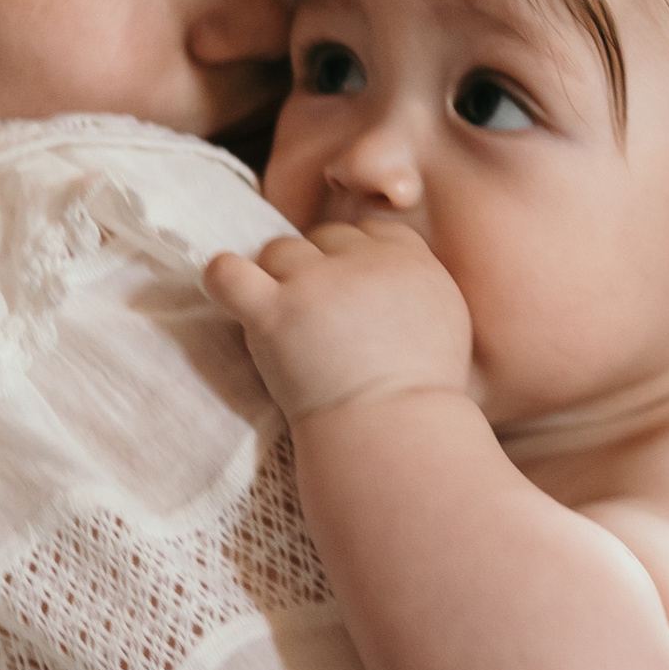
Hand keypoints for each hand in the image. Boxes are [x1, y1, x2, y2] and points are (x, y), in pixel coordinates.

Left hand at [205, 221, 475, 423]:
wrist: (396, 439)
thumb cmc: (420, 400)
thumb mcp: (446, 328)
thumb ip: (417, 288)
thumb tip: (391, 276)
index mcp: (414, 263)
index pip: (372, 230)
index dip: (356, 258)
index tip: (353, 296)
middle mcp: (368, 262)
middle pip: (326, 237)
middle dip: (319, 271)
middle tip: (318, 322)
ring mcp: (319, 283)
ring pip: (280, 250)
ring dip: (277, 281)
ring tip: (284, 328)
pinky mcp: (276, 312)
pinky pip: (229, 272)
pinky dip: (222, 277)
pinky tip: (227, 291)